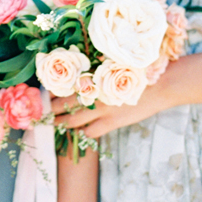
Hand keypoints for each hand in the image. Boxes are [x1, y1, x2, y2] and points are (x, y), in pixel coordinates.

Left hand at [52, 78, 171, 138]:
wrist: (160, 86)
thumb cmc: (136, 74)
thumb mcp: (112, 69)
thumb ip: (94, 73)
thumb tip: (77, 75)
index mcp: (92, 78)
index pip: (62, 86)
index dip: (50, 92)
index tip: (42, 94)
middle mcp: (93, 93)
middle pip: (63, 103)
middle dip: (50, 108)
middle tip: (41, 111)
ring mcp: (102, 109)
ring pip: (73, 119)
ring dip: (60, 122)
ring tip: (53, 122)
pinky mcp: (112, 122)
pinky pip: (91, 131)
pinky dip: (82, 133)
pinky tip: (78, 132)